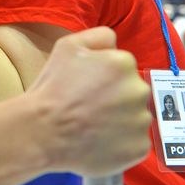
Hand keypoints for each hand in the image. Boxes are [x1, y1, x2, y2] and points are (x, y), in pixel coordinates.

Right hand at [27, 27, 150, 175]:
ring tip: (93, 125)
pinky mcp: (139, 147)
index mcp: (123, 63)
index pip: (122, 66)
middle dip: (116, 96)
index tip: (87, 86)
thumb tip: (115, 45)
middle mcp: (139, 90)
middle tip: (89, 106)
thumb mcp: (67, 46)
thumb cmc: (53, 88)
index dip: (104, 76)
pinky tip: (99, 140)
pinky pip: (135, 141)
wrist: (43, 133)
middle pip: (132, 90)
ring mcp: (141, 121)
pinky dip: (121, 142)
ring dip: (120, 119)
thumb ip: (99, 37)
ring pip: (135, 116)